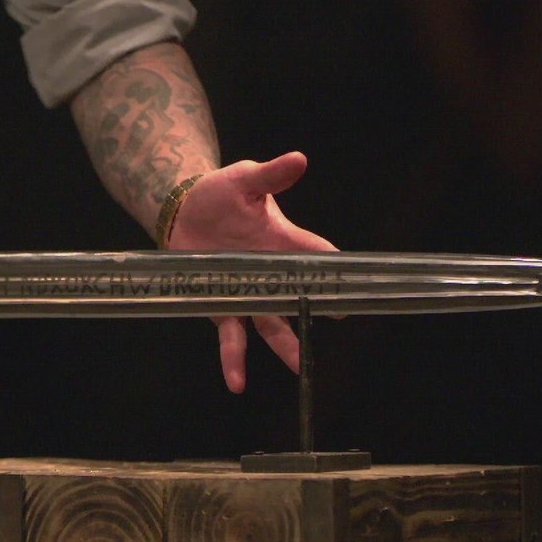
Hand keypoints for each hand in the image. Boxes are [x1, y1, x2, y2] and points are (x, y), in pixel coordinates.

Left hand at [166, 151, 337, 392]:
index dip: (337, 271)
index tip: (358, 286)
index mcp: (283, 242)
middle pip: (301, 298)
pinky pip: (231, 337)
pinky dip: (233, 360)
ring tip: (299, 367)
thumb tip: (299, 159)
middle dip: (318, 312)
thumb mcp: (244, 180)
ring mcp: (248, 294)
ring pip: (272, 324)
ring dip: (285, 346)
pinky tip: (237, 383)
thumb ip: (270, 175)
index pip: (318, 256)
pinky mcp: (222, 308)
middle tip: (341, 322)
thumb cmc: (220, 194)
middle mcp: (271, 273)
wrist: (183, 212)